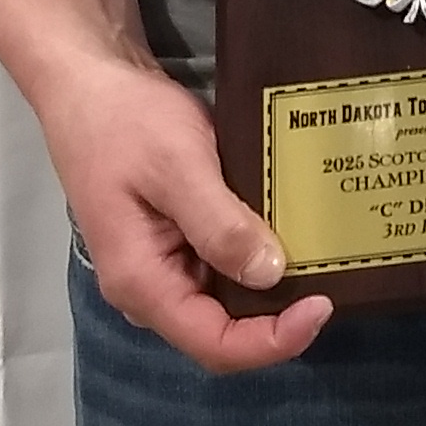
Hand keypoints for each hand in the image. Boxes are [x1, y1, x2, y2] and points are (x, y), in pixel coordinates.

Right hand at [31, 51, 331, 371]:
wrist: (90, 82)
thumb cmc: (127, 121)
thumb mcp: (179, 166)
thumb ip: (220, 224)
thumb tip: (270, 275)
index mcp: (141, 282)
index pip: (213, 343)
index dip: (272, 341)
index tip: (324, 305)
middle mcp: (149, 288)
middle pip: (222, 331)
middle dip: (279, 318)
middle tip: (335, 280)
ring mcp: (162, 265)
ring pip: (225, 300)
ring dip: (272, 290)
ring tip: (326, 262)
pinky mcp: (176, 240)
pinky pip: (222, 265)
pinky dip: (258, 257)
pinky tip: (296, 235)